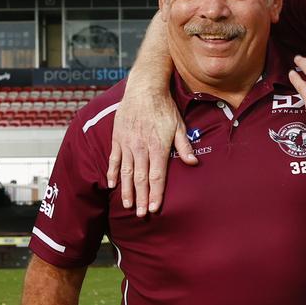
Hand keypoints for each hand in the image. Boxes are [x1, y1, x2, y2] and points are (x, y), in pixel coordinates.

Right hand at [107, 84, 194, 216]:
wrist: (144, 89)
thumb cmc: (165, 107)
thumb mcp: (179, 125)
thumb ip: (184, 146)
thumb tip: (194, 162)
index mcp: (158, 147)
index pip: (157, 177)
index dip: (156, 194)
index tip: (155, 209)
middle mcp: (141, 148)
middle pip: (141, 179)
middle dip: (142, 199)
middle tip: (142, 215)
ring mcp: (127, 144)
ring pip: (125, 172)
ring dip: (127, 191)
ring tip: (128, 205)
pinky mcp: (117, 138)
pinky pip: (113, 159)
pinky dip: (112, 173)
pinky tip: (112, 185)